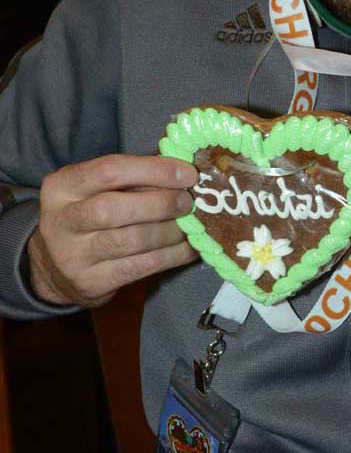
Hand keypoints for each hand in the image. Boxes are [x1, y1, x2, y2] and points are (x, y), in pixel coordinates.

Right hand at [28, 155, 198, 307]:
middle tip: (188, 202)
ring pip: (132, 240)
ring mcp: (73, 255)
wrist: (56, 269)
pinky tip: (189, 247)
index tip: (186, 173)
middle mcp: (61, 220)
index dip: (153, 170)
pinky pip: (141, 266)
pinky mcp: (91, 283)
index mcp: (61, 187)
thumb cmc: (88, 218)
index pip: (109, 170)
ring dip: (171, 231)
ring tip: (191, 224)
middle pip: (115, 208)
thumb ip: (132, 180)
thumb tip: (183, 175)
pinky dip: (173, 255)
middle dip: (161, 203)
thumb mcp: (95, 191)